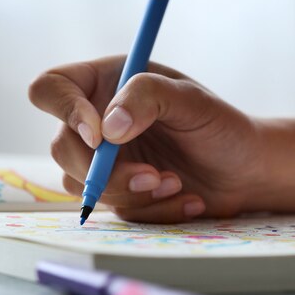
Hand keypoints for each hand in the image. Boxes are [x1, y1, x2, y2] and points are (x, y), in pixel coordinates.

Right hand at [29, 56, 265, 222]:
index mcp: (105, 84)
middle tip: (151, 176)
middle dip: (105, 171)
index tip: (100, 135)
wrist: (243, 171)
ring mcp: (103, 161)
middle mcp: (96, 122)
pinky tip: (186, 199)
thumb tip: (107, 128)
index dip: (64, 110)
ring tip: (175, 184)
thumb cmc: (219, 126)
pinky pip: (115, 209)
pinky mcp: (116, 193)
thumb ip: (147, 97)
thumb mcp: (190, 100)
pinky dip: (151, 210)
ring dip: (130, 192)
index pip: (51, 88)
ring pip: (82, 186)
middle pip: (61, 147)